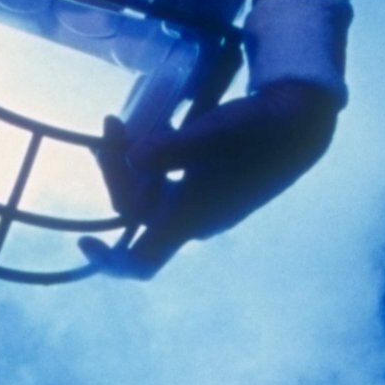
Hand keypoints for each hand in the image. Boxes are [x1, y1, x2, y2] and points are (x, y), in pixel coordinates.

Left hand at [84, 78, 340, 278]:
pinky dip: (151, 158)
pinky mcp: (207, 187)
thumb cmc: (259, 129)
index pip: (141, 261)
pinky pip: (164, 181)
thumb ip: (173, 148)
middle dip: (116, 171)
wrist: (300, 123)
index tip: (84, 241)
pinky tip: (156, 126)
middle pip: (134, 211)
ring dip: (130, 160)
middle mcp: (193, 219)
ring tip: (123, 122)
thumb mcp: (215, 133)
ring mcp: (200, 204)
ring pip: (147, 192)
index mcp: (192, 218)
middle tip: (112, 124)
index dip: (108, 261)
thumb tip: (133, 158)